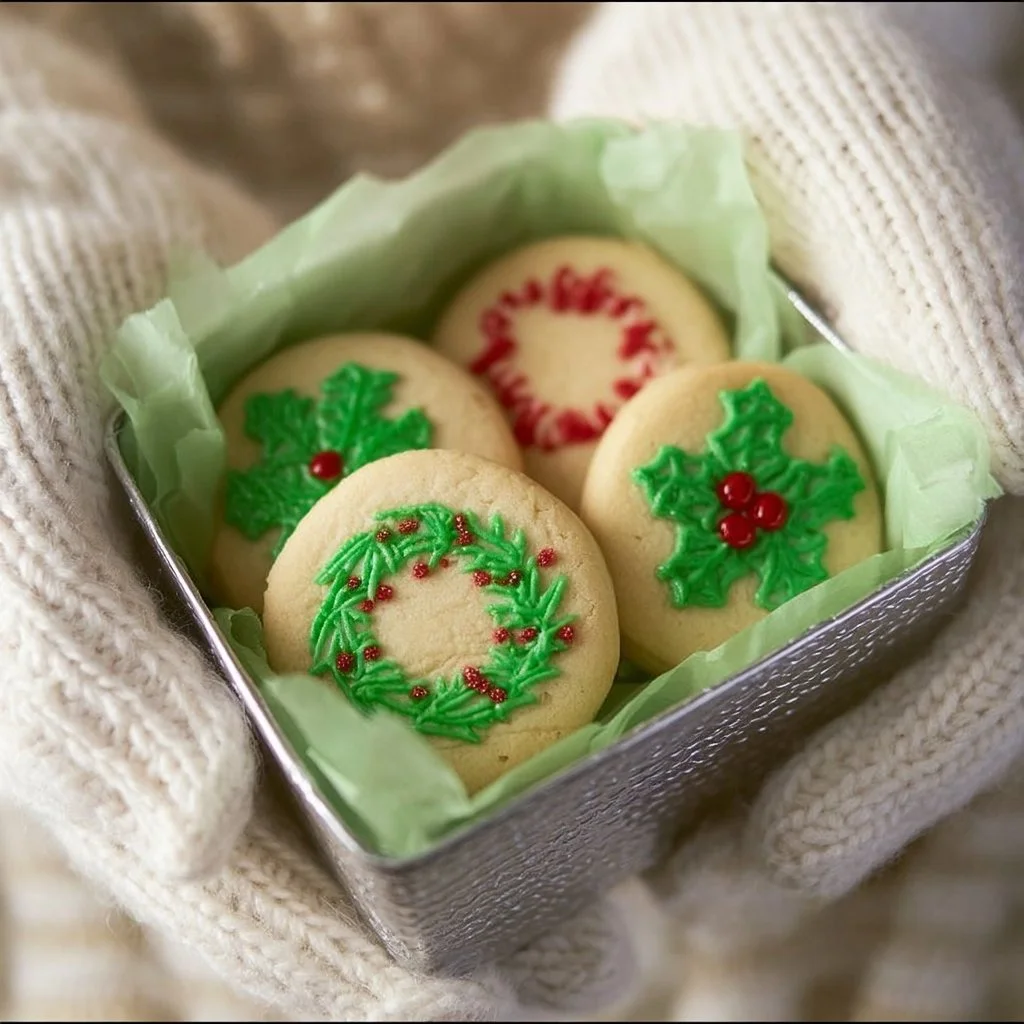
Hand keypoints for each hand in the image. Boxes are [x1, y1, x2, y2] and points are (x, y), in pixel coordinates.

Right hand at [0, 14, 668, 1021]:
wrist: (78, 227)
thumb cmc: (13, 347)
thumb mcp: (21, 493)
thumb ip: (88, 670)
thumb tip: (198, 833)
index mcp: (152, 733)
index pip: (269, 908)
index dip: (388, 980)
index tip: (528, 1003)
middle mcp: (247, 703)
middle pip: (381, 860)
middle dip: (504, 921)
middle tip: (631, 945)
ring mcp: (319, 632)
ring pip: (441, 762)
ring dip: (551, 815)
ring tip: (678, 845)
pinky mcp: (381, 551)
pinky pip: (472, 629)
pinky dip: (553, 663)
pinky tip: (645, 674)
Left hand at [547, 1, 1023, 1013]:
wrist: (731, 48)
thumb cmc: (821, 66)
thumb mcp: (875, 152)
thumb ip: (969, 314)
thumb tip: (1009, 466)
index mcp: (976, 442)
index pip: (981, 648)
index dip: (888, 772)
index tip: (762, 866)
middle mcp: (913, 487)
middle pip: (881, 697)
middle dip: (784, 812)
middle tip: (673, 899)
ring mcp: (825, 493)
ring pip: (796, 674)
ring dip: (711, 777)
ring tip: (614, 858)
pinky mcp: (731, 478)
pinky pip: (698, 603)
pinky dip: (646, 682)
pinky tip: (573, 725)